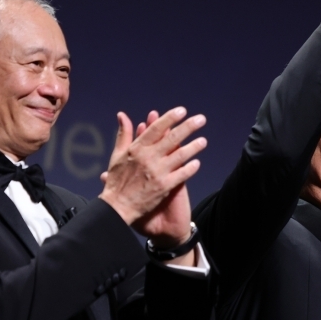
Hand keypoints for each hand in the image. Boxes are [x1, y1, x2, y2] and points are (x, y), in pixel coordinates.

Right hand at [98, 107, 206, 224]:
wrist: (117, 208)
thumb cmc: (117, 181)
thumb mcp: (117, 155)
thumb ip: (124, 134)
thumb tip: (122, 115)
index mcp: (137, 149)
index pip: (156, 128)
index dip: (170, 118)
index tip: (182, 110)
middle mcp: (148, 158)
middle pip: (172, 138)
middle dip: (188, 127)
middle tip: (201, 119)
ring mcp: (157, 172)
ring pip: (180, 155)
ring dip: (194, 147)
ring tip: (204, 141)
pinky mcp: (164, 186)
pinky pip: (181, 175)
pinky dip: (190, 168)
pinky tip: (197, 163)